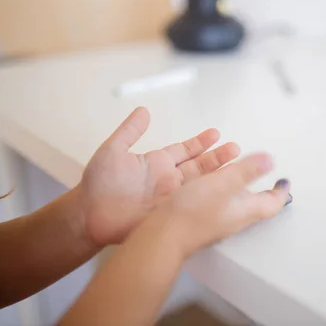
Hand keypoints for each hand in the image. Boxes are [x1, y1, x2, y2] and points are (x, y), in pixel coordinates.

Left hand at [79, 107, 239, 245]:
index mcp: (158, 163)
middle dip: (218, 158)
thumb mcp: (113, 151)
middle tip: (235, 149)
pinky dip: (208, 202)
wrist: (88, 215)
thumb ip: (130, 131)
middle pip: (200, 167)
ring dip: (217, 178)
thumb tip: (143, 110)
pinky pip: (192, 207)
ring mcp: (171, 199)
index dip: (200, 142)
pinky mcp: (169, 216)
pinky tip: (221, 197)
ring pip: (200, 186)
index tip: (216, 134)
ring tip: (236, 168)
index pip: (185, 150)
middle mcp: (168, 180)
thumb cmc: (98, 184)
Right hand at [156, 153, 291, 257]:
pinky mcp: (196, 214)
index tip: (284, 180)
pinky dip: (214, 180)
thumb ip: (247, 170)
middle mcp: (232, 216)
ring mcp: (213, 216)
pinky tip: (204, 172)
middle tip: (260, 167)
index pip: (271, 204)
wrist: (160, 235)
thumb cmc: (194, 210)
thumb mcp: (224, 184)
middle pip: (251, 200)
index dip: (281, 192)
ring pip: (230, 195)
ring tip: (231, 160)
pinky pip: (211, 194)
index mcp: (244, 211)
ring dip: (234, 177)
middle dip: (257, 184)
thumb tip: (271, 160)